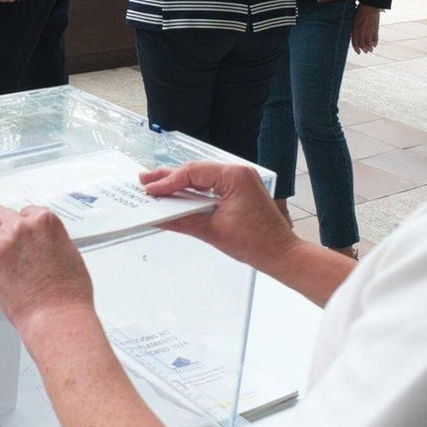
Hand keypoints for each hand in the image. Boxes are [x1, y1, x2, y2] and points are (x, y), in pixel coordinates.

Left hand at [0, 206, 93, 335]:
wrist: (56, 316)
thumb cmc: (68, 293)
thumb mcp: (70, 254)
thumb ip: (51, 242)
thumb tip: (42, 245)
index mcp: (45, 223)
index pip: (27, 212)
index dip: (22, 219)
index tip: (18, 224)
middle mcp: (22, 228)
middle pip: (2, 214)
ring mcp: (2, 244)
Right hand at [141, 162, 298, 271]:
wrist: (282, 255)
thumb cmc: (255, 243)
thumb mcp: (213, 232)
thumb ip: (182, 220)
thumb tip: (158, 217)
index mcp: (234, 176)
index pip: (193, 173)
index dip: (168, 182)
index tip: (149, 190)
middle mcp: (237, 172)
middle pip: (196, 171)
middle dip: (169, 178)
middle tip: (144, 181)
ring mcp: (240, 180)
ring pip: (202, 178)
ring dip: (180, 184)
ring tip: (156, 187)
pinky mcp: (240, 190)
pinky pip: (211, 186)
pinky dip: (193, 192)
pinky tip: (178, 196)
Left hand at [351, 5, 381, 53]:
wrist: (370, 6)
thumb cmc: (360, 11)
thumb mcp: (353, 20)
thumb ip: (353, 28)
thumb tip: (352, 34)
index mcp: (355, 29)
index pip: (355, 42)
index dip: (356, 49)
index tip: (358, 52)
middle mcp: (361, 31)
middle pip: (362, 44)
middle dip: (364, 50)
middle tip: (365, 52)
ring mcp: (369, 31)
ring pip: (369, 43)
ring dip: (370, 48)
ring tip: (370, 50)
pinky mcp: (375, 29)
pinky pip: (375, 39)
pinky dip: (375, 43)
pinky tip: (375, 45)